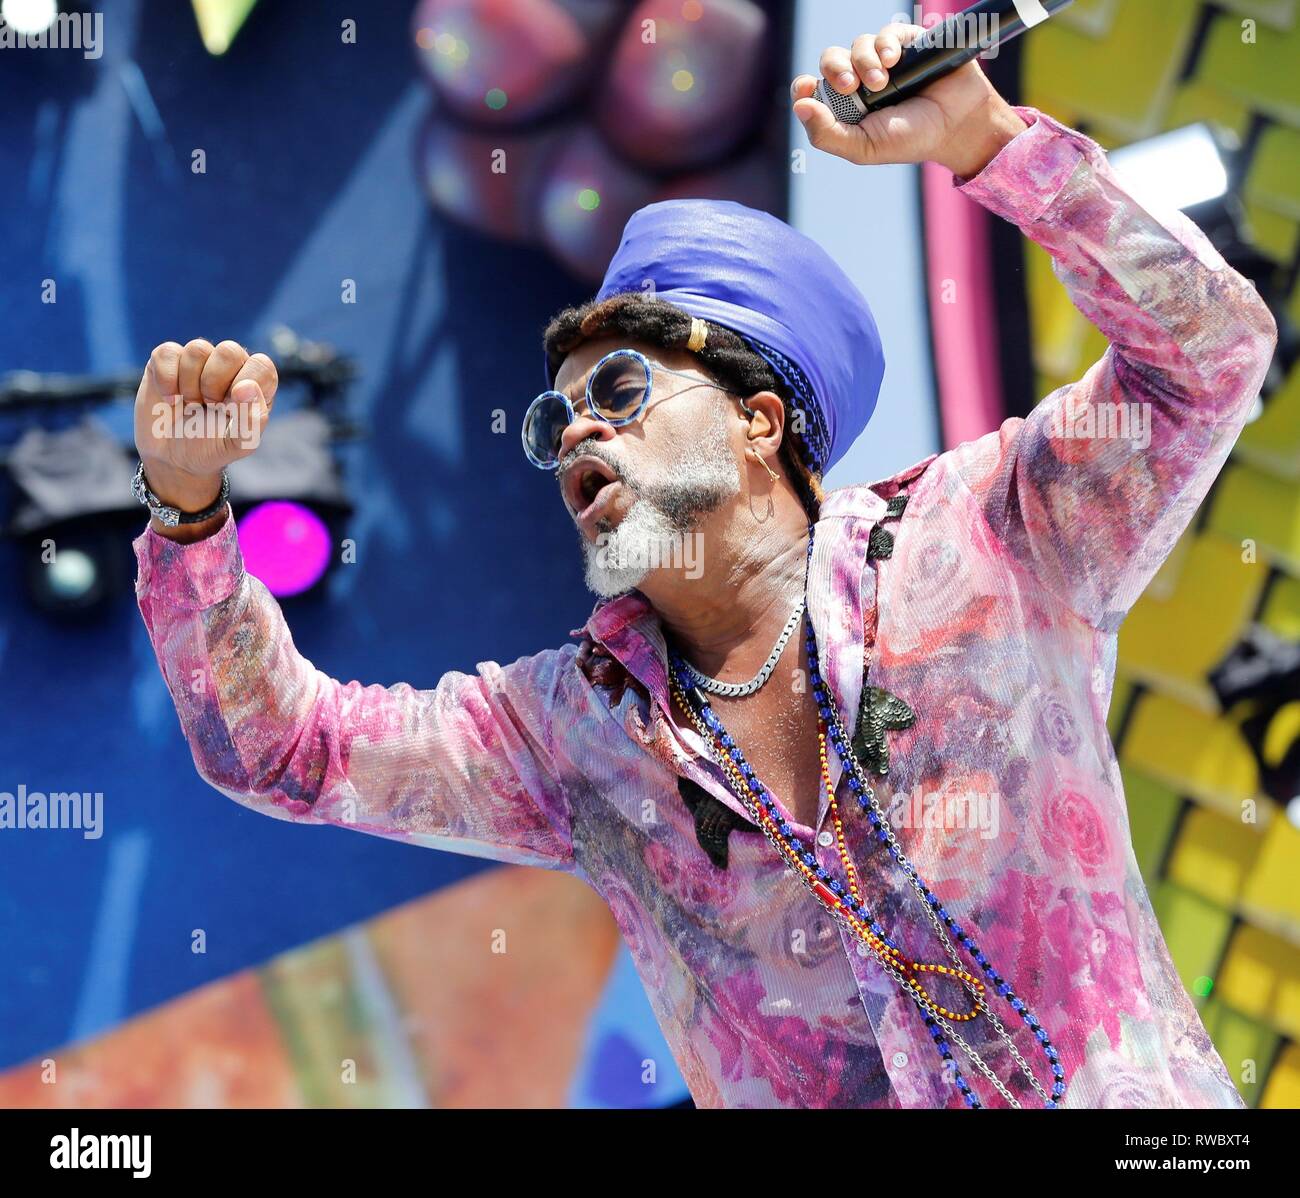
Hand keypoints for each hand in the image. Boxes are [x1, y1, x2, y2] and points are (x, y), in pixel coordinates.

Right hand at [133, 339, 276, 510]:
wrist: (173, 458)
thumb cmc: (213, 448)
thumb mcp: (239, 444)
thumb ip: (252, 420)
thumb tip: (247, 387)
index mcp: (256, 384)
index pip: (261, 364)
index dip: (246, 383)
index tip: (231, 408)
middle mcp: (230, 367)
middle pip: (229, 350)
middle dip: (215, 384)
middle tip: (210, 406)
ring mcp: (199, 361)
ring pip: (198, 349)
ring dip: (190, 384)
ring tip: (191, 404)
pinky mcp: (168, 360)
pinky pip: (168, 352)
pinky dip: (167, 380)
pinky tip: (171, 399)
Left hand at [791, 22, 1027, 177]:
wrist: (957, 125)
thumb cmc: (911, 139)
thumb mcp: (863, 147)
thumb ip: (828, 134)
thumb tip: (798, 107)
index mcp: (846, 106)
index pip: (814, 88)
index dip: (804, 85)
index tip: (804, 85)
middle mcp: (861, 80)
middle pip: (832, 60)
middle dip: (835, 68)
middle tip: (849, 86)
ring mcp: (884, 60)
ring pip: (858, 45)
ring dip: (865, 61)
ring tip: (882, 81)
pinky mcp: (907, 43)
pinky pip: (886, 33)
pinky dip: (886, 44)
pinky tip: (894, 60)